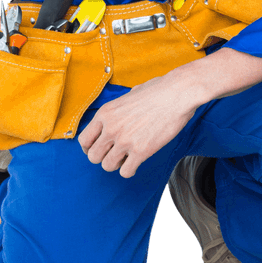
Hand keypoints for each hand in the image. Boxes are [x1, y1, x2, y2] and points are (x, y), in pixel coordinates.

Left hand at [78, 73, 199, 176]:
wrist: (178, 93)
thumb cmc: (158, 90)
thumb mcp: (129, 94)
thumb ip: (120, 108)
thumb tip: (121, 112)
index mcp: (105, 113)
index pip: (84, 140)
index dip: (89, 148)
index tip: (99, 149)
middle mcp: (111, 128)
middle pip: (93, 157)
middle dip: (103, 157)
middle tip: (114, 154)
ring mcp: (125, 140)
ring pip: (107, 166)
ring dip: (116, 165)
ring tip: (126, 158)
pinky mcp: (141, 151)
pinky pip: (126, 172)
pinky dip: (130, 170)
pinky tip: (136, 162)